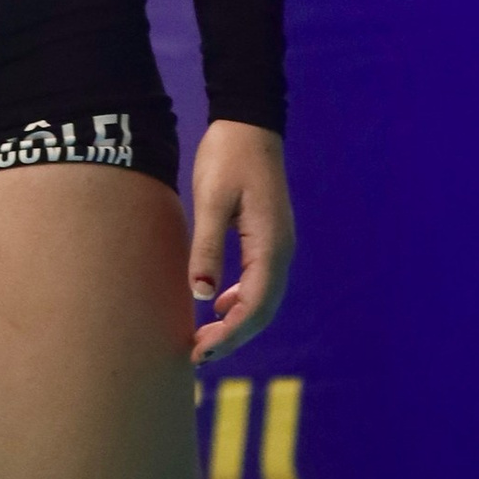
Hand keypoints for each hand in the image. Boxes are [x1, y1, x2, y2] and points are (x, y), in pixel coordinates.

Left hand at [188, 119, 293, 363]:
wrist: (248, 122)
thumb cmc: (227, 157)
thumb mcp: (211, 199)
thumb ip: (208, 247)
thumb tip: (202, 295)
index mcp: (270, 245)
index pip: (254, 306)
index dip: (229, 336)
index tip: (199, 352)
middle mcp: (281, 250)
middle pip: (262, 310)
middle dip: (232, 338)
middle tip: (197, 355)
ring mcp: (278, 244)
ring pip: (263, 299)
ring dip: (237, 323)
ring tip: (204, 338)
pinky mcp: (269, 237)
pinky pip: (259, 281)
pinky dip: (241, 301)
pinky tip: (219, 304)